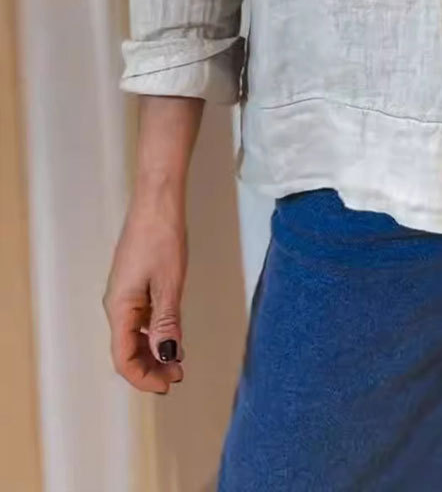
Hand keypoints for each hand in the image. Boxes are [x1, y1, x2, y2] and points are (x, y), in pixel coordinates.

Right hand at [103, 183, 186, 393]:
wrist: (157, 201)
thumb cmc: (162, 237)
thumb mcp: (170, 284)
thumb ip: (167, 323)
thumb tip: (167, 358)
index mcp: (119, 307)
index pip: (124, 357)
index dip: (144, 378)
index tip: (168, 386)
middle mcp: (116, 304)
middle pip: (127, 350)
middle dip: (151, 368)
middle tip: (178, 377)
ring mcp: (124, 294)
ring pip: (133, 336)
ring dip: (154, 352)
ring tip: (178, 361)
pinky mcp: (133, 283)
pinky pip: (139, 319)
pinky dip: (154, 333)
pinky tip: (172, 336)